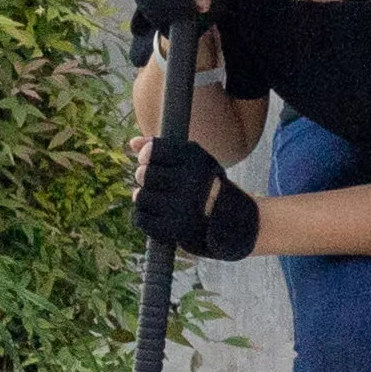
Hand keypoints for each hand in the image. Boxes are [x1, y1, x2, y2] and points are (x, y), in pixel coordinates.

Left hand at [133, 132, 261, 260]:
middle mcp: (191, 181)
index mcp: (197, 160)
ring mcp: (182, 206)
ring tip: (163, 201)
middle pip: (143, 174)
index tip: (149, 160)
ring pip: (140, 197)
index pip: (153, 150)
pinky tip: (161, 216)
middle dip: (147, 179)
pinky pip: (141, 218)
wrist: (237, 223)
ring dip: (147, 200)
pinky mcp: (175, 228)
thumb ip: (166, 150)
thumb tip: (133, 142)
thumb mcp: (198, 163)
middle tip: (160, 184)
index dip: (147, 155)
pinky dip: (147, 218)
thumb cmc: (211, 188)